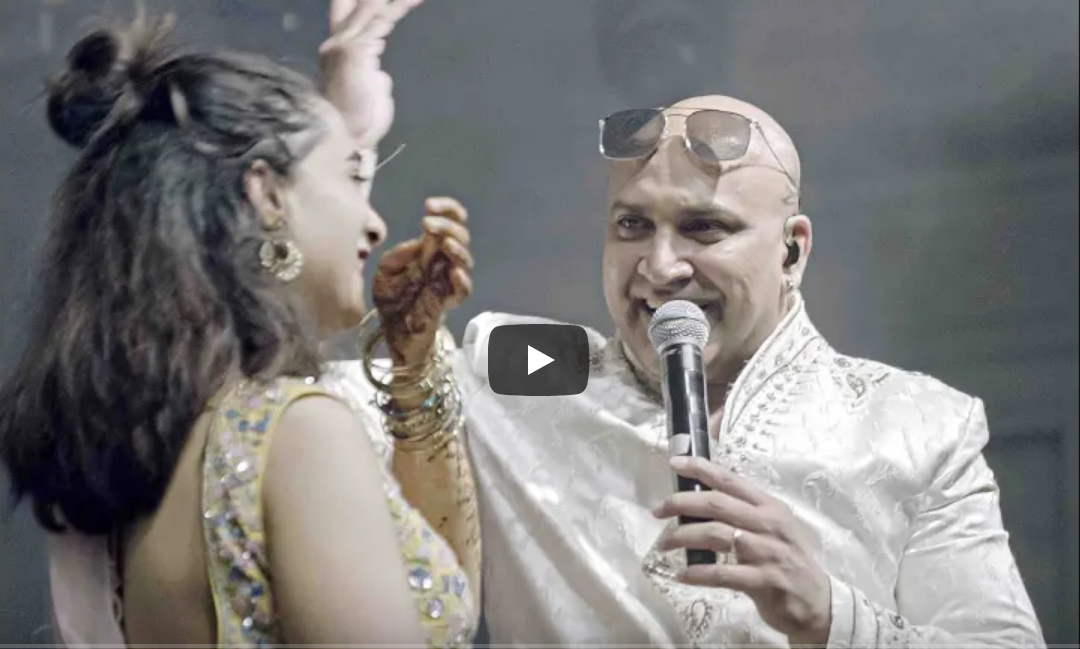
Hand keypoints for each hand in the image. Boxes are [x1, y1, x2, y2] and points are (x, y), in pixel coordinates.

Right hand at [319, 0, 423, 147]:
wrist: (343, 138)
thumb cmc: (358, 123)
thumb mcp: (368, 93)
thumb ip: (373, 76)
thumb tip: (381, 74)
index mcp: (338, 49)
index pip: (348, 12)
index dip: (363, 0)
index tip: (391, 0)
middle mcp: (337, 41)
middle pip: (356, 3)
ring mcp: (345, 45)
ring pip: (372, 8)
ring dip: (398, 2)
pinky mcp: (356, 51)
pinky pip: (382, 22)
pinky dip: (400, 8)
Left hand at [372, 197, 472, 369]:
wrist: (391, 333)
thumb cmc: (391, 300)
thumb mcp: (385, 272)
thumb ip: (398, 255)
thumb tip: (419, 244)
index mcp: (429, 250)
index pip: (448, 222)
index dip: (446, 209)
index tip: (428, 205)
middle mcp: (442, 263)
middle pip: (460, 235)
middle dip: (447, 225)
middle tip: (426, 223)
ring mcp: (446, 282)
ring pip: (465, 260)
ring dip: (457, 248)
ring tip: (443, 243)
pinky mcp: (446, 303)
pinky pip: (464, 290)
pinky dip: (462, 280)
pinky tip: (453, 272)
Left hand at [652, 456, 831, 645]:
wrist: (818, 601)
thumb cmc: (788, 559)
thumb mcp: (773, 528)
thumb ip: (745, 512)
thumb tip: (702, 499)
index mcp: (769, 506)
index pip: (730, 480)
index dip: (700, 468)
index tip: (675, 463)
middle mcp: (768, 524)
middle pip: (716, 504)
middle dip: (681, 503)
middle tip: (658, 511)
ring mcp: (767, 552)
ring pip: (716, 535)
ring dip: (683, 538)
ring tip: (665, 545)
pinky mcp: (763, 581)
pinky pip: (722, 574)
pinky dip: (698, 574)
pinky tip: (682, 575)